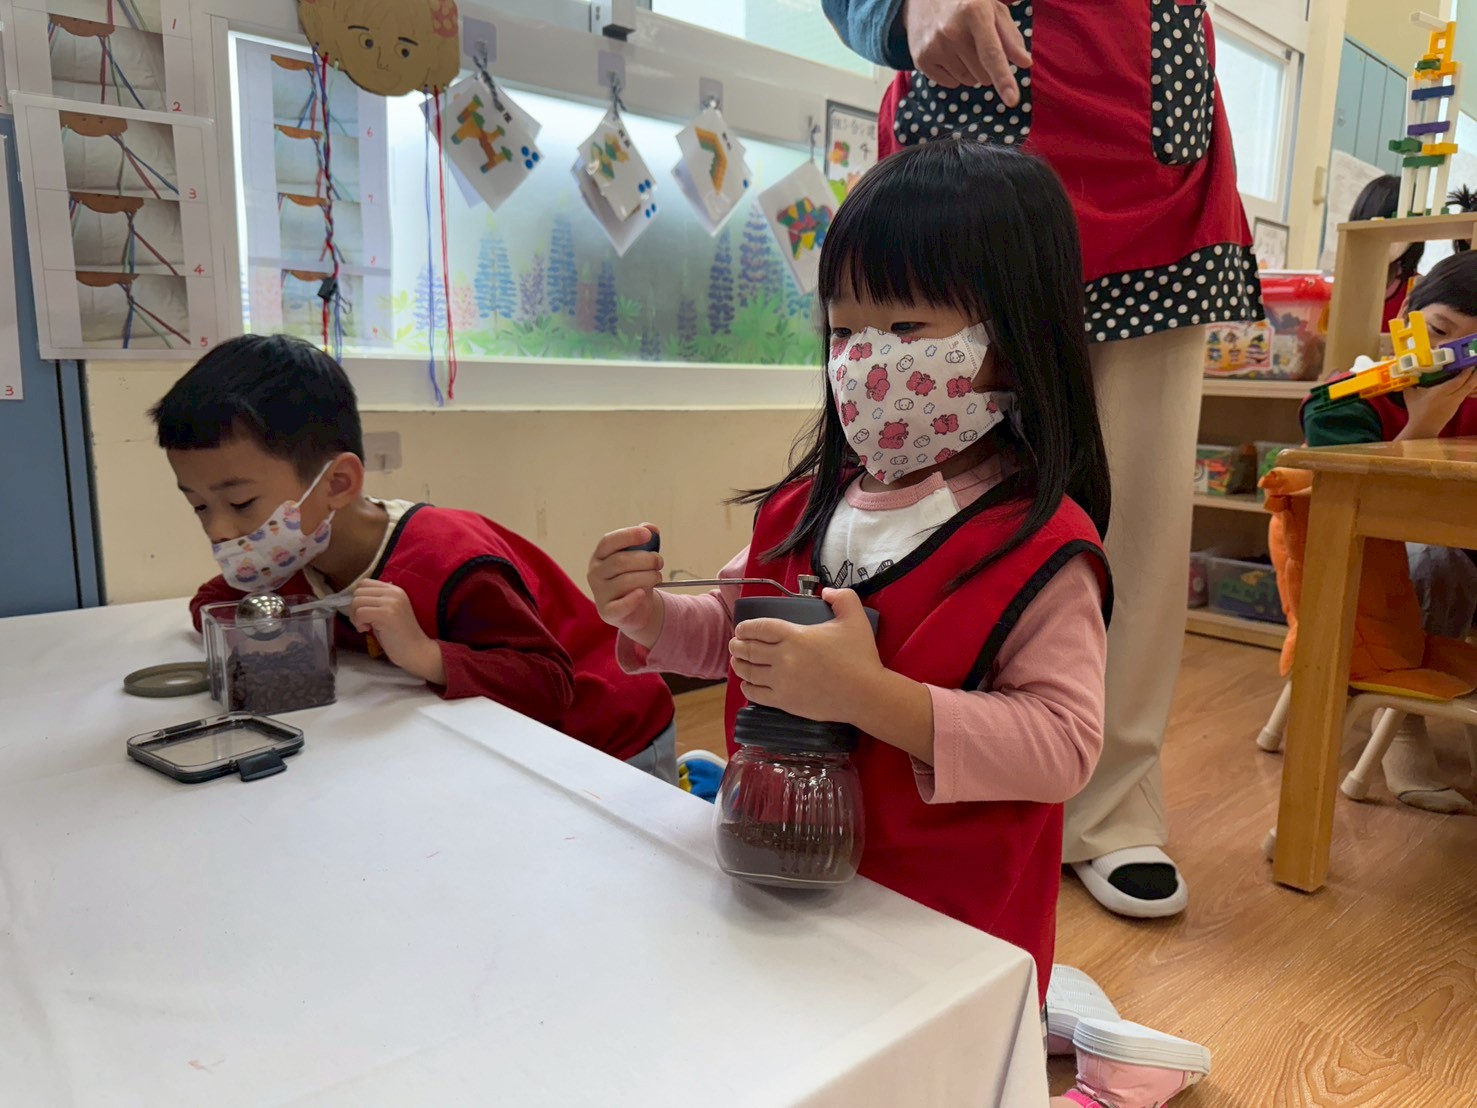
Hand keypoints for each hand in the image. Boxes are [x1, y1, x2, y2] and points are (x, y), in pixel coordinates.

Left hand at [350, 580, 444, 684]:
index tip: (365, 613)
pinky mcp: (386, 614)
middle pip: (358, 591)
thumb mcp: (389, 612)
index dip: (359, 598)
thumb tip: (355, 599)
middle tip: (364, 622)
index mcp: (395, 590)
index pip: (365, 583)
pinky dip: (358, 623)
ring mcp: (391, 602)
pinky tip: (367, 630)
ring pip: (357, 602)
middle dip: (355, 608)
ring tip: (366, 627)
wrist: (416, 651)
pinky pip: (360, 613)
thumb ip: (376, 602)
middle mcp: (394, 592)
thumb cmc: (399, 636)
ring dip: (355, 617)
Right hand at [588, 524, 665, 647]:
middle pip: (620, 561)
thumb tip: (651, 528)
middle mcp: (595, 572)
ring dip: (649, 577)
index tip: (648, 535)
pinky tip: (643, 594)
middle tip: (659, 562)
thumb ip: (644, 541)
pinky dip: (634, 599)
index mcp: (600, 555)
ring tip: (657, 577)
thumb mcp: (640, 557)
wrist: (636, 608)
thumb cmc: (635, 577)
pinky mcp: (608, 611)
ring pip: (625, 581)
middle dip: (646, 559)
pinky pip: (621, 605)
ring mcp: (599, 593)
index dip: (629, 535)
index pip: (609, 541)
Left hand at [730, 588, 883, 723]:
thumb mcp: (855, 618)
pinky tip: (746, 684)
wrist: (865, 694)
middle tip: (734, 644)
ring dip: (739, 665)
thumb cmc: (860, 657)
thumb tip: (826, 591)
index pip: (760, 628)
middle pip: (750, 649)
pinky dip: (747, 688)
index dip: (746, 628)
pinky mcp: (785, 702)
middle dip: (738, 646)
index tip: (741, 629)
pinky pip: (756, 694)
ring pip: (749, 672)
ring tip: (736, 662)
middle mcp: (783, 658)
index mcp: (795, 636)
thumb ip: (842, 597)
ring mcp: (782, 681)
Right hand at [902, 0, 1030, 104]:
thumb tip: (1025, 63)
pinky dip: (955, 75)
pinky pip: (951, 84)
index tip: (1012, 100)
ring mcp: (934, 46)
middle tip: (977, 43)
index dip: (1004, 78)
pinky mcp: (922, 59)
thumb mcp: (992, 10)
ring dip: (972, 71)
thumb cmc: (967, 3)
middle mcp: (951, 30)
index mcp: (974, 12)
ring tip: (962, 47)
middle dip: (987, 67)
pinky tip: (949, 54)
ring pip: (968, 81)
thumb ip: (1011, 37)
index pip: (992, 54)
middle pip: (983, 74)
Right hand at [1400, 368, 1476, 439]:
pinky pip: (1466, 394)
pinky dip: (1470, 387)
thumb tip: (1409, 372)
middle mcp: (1452, 396)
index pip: (1459, 380)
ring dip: (1474, 381)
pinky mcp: (1456, 406)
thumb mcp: (1410, 395)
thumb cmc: (1416, 411)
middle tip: (1475, 365)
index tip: (1468, 363)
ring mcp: (1456, 402)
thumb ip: (1411, 383)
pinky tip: (1470, 383)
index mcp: (1441, 392)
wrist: (1423, 428)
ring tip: (1475, 374)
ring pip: (1470, 389)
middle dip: (1475, 374)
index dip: (1466, 371)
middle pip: (1470, 384)